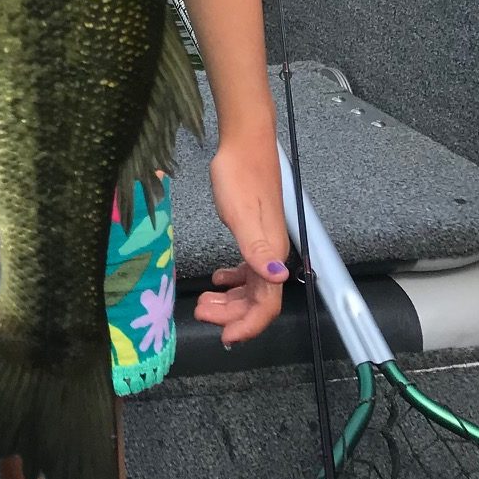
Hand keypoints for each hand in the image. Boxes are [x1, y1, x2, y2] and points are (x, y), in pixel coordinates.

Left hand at [192, 134, 289, 345]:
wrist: (243, 142)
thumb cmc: (240, 174)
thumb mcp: (242, 213)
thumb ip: (256, 249)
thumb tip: (277, 277)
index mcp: (271, 253)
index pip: (267, 303)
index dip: (248, 325)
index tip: (224, 336)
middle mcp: (272, 253)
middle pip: (258, 299)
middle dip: (231, 314)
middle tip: (201, 313)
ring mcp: (264, 244)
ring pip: (250, 286)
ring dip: (229, 300)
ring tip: (204, 302)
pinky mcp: (254, 233)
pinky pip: (247, 269)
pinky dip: (232, 280)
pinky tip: (217, 280)